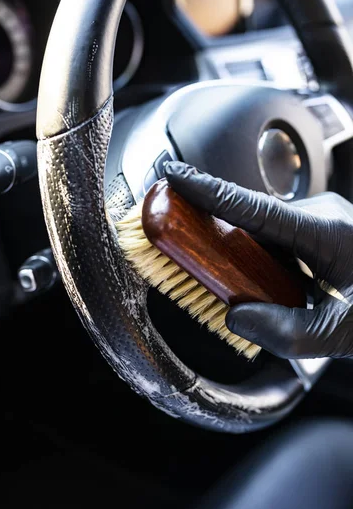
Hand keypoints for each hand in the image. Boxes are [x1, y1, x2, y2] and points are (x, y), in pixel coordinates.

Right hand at [165, 161, 352, 358]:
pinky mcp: (321, 232)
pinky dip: (261, 257)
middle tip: (184, 245)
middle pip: (251, 219)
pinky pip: (278, 239)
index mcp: (325, 232)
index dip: (207, 190)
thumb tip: (237, 317)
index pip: (252, 207)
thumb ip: (288, 333)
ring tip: (230, 280)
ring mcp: (321, 222)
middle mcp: (321, 218)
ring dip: (241, 251)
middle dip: (215, 230)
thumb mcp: (345, 332)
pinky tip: (260, 282)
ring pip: (264, 231)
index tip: (173, 175)